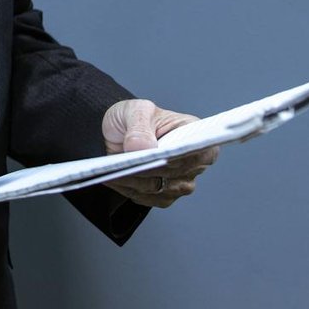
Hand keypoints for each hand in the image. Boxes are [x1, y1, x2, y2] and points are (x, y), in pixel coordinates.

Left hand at [102, 98, 219, 207]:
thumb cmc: (135, 117)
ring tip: (112, 172)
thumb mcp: (135, 110)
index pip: (194, 151)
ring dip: (133, 182)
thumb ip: (140, 126)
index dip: (178, 156)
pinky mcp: (163, 195)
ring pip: (158, 189)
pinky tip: (112, 179)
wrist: (119, 131)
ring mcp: (180, 182)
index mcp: (196, 136)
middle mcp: (193, 163)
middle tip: (123, 165)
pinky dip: (128, 189)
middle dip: (147, 169)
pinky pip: (146, 198)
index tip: (159, 156)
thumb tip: (143, 147)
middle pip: (173, 173)